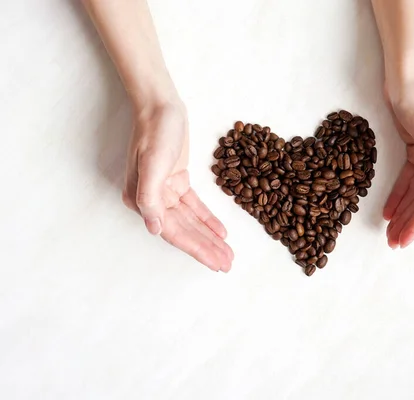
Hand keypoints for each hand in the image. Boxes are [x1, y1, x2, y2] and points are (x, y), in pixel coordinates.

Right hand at [122, 102, 233, 270]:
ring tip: (228, 254)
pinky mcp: (177, 181)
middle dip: (207, 248)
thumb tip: (155, 229)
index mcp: (143, 200)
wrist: (160, 105)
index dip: (197, 249)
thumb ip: (150, 197)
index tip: (217, 263)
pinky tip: (221, 232)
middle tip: (228, 264)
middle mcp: (152, 200)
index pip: (174, 232)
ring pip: (191, 221)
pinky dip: (208, 219)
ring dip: (209, 238)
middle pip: (185, 231)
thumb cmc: (156, 132)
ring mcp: (165, 191)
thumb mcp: (152, 163)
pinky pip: (194, 206)